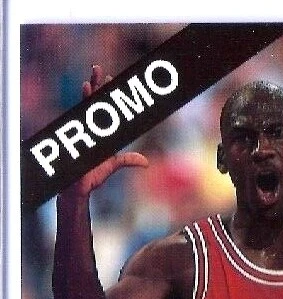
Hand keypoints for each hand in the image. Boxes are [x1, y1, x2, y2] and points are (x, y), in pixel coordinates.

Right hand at [62, 65, 147, 198]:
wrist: (79, 188)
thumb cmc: (92, 177)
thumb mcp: (113, 165)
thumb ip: (128, 160)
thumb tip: (146, 162)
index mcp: (100, 132)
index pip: (103, 109)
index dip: (108, 94)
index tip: (112, 80)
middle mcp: (91, 127)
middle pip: (95, 102)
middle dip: (97, 84)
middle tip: (99, 68)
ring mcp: (84, 128)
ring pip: (88, 103)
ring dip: (93, 86)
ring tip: (95, 72)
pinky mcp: (80, 132)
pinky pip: (82, 113)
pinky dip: (85, 100)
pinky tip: (87, 87)